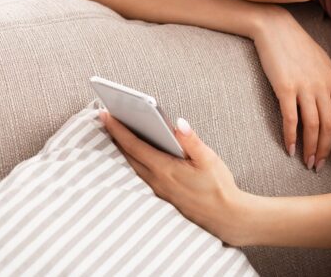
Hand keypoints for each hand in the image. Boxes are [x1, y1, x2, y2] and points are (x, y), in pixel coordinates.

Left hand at [98, 109, 249, 245]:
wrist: (226, 217)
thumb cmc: (219, 187)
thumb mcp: (209, 159)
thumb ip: (191, 140)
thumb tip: (178, 122)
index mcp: (165, 169)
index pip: (134, 145)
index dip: (118, 129)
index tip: (105, 113)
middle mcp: (157, 180)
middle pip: (128, 155)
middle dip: (115, 135)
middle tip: (105, 117)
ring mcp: (158, 190)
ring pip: (133, 165)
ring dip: (122, 148)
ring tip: (116, 132)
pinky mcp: (163, 195)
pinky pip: (140, 174)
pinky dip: (133, 161)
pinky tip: (135, 154)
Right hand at [252, 11, 330, 170]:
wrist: (276, 28)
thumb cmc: (299, 47)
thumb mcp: (326, 66)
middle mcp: (322, 86)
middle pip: (330, 125)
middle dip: (326, 149)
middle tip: (319, 165)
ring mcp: (304, 87)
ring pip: (312, 125)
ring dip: (310, 148)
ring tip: (306, 162)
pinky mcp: (284, 88)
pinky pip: (290, 118)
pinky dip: (290, 136)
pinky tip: (289, 149)